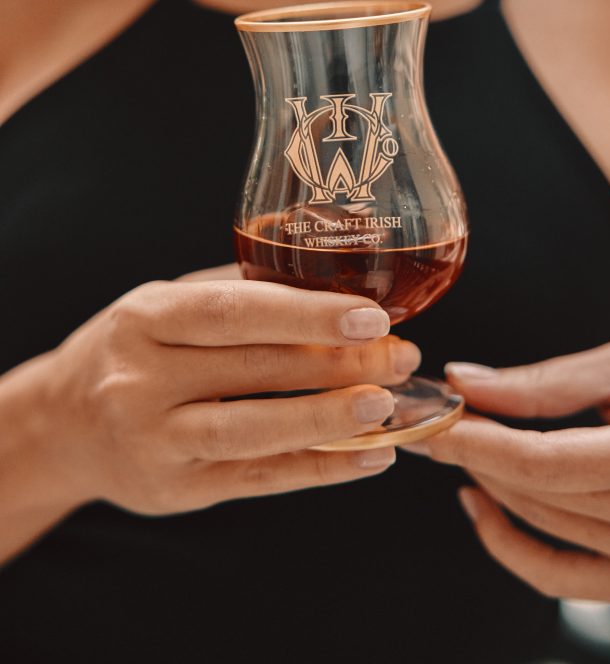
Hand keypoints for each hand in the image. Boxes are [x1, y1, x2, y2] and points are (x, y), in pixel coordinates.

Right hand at [42, 264, 419, 514]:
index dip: (306, 314)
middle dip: (338, 363)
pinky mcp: (176, 492)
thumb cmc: (132, 350)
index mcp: (144, 318)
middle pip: (254, 370)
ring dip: (331, 419)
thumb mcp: (165, 302)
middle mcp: (140, 381)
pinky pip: (259, 479)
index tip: (370, 314)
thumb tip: (330, 263)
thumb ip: (237, 284)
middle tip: (401, 354)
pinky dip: (320, 468)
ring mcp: (154, 442)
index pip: (235, 312)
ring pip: (256, 431)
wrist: (62, 426)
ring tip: (389, 405)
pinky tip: (370, 455)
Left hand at [404, 341, 609, 602]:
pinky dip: (511, 544)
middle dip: (476, 454)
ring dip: (490, 485)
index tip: (434, 420)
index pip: (544, 460)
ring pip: (542, 525)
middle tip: (443, 418)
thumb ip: (538, 383)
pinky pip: (561, 578)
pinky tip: (480, 505)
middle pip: (536, 493)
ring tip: (465, 446)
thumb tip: (463, 384)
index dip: (478, 442)